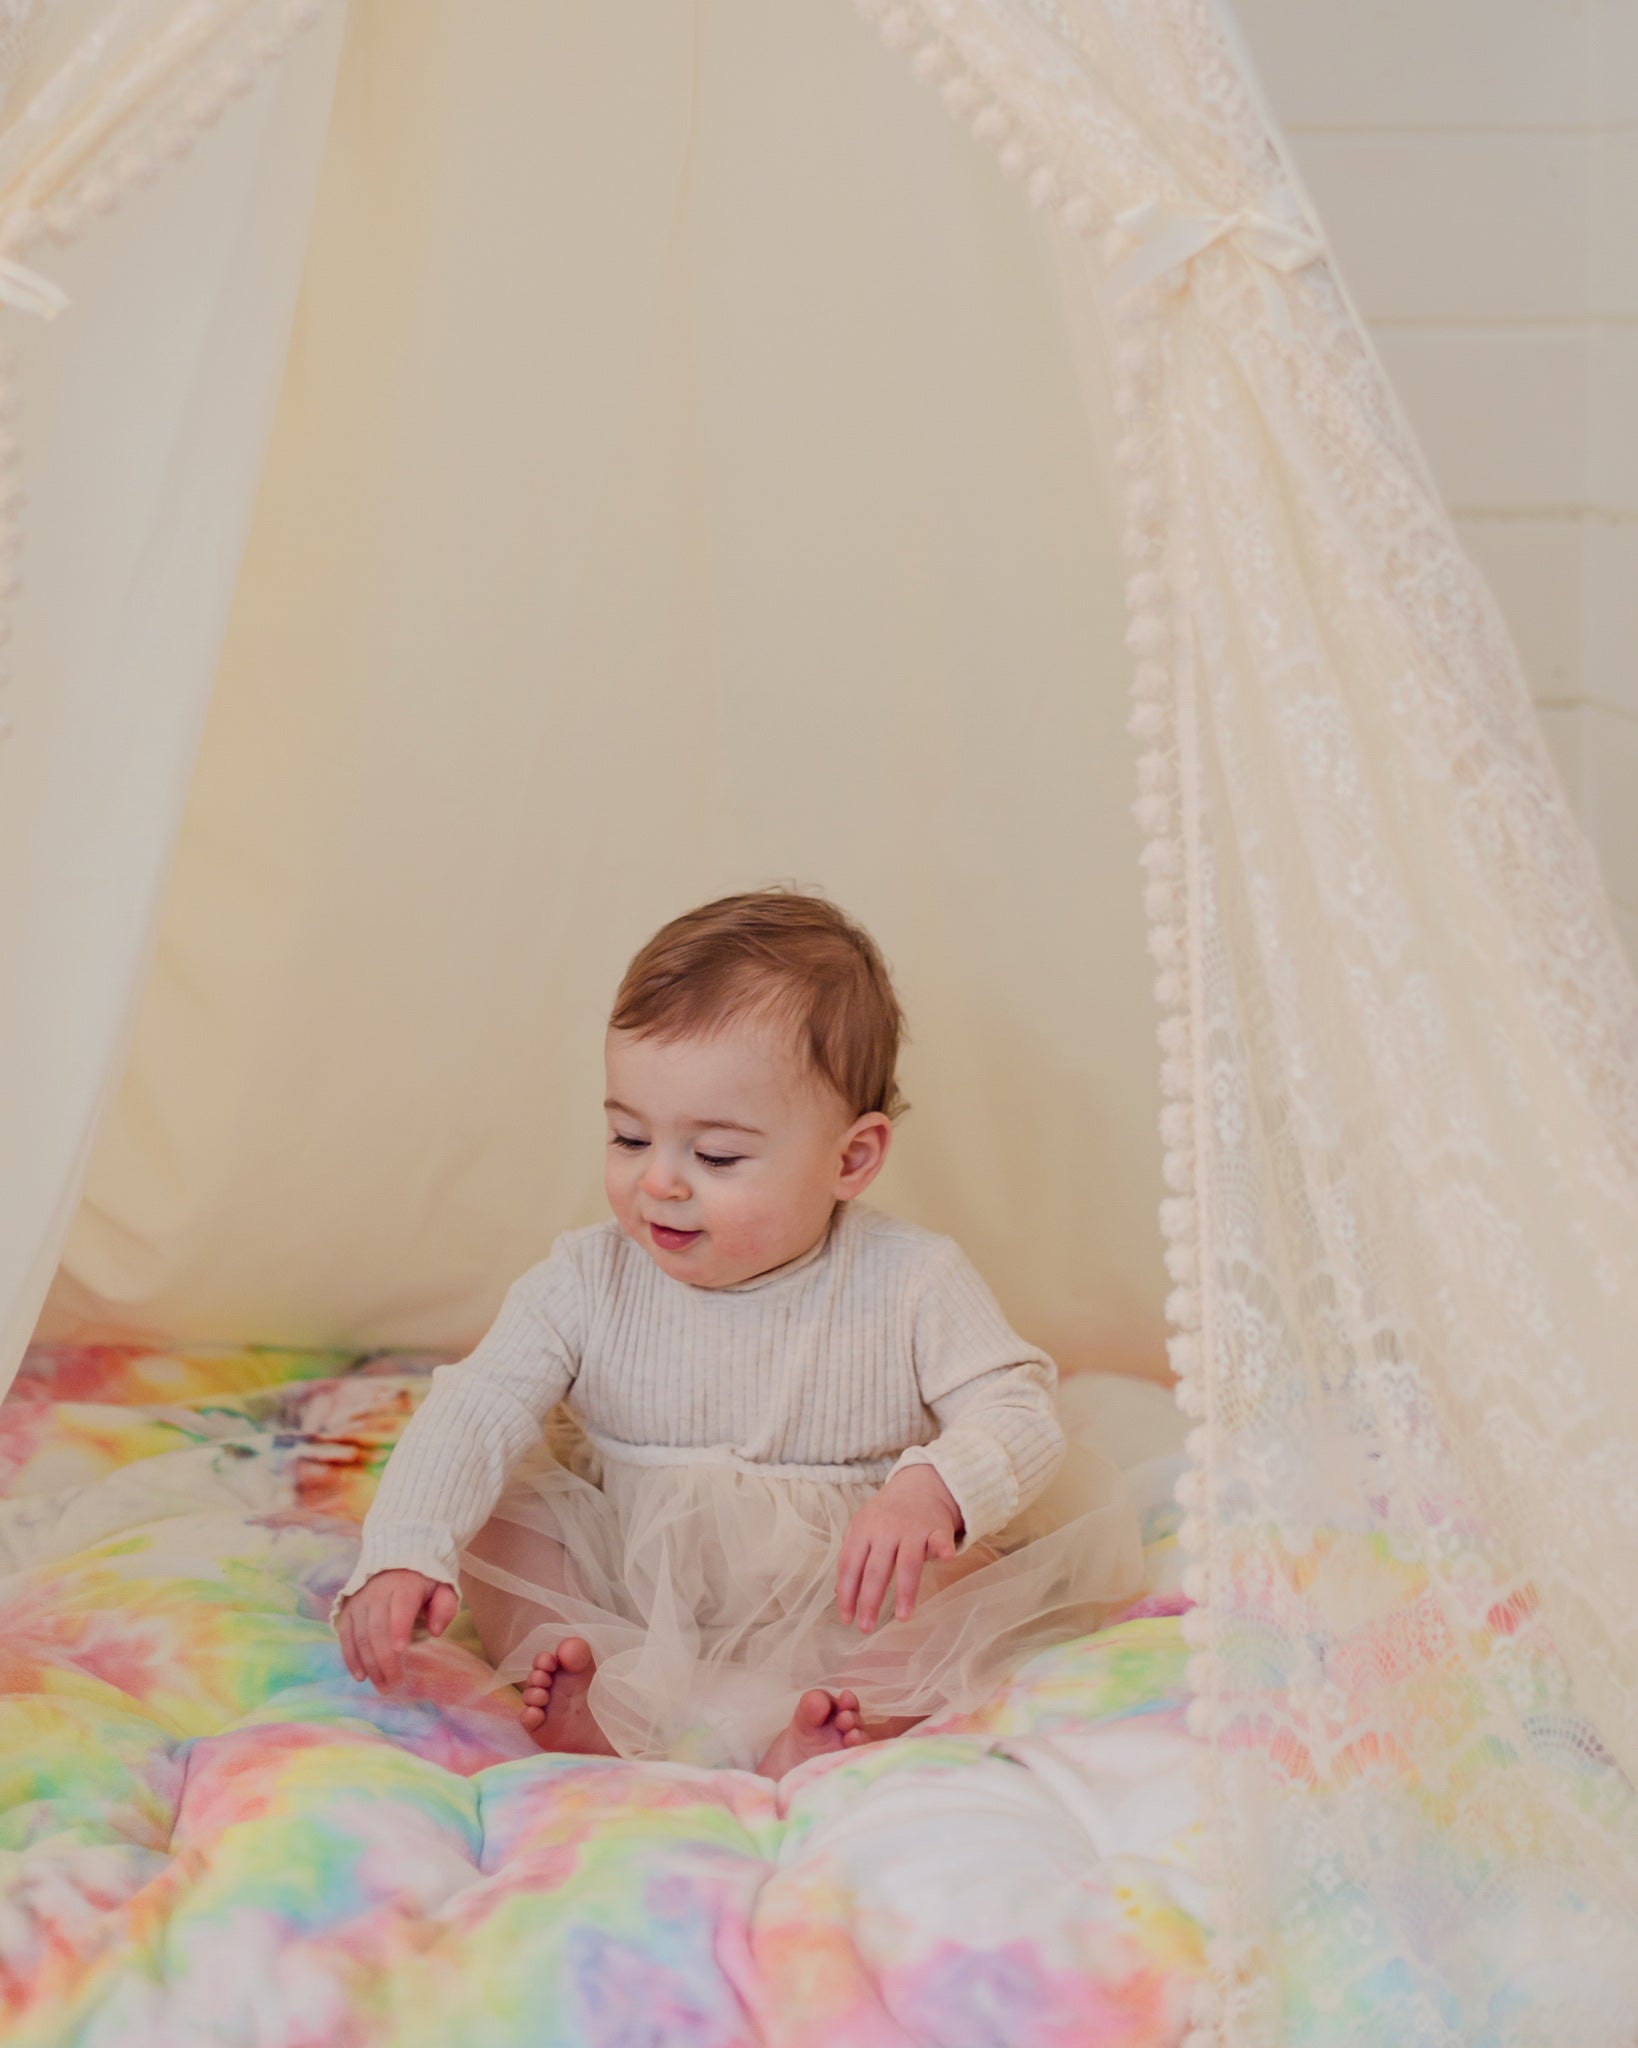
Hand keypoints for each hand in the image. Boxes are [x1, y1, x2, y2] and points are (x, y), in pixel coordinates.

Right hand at [336, 1569, 457, 1690]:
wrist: (396, 1562)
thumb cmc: (423, 1582)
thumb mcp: (442, 1587)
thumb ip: (445, 1607)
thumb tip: (435, 1631)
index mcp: (405, 1584)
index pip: (401, 1605)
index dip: (399, 1627)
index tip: (401, 1650)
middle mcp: (377, 1591)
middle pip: (378, 1628)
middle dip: (385, 1659)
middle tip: (395, 1684)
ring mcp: (360, 1601)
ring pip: (361, 1635)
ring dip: (370, 1664)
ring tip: (383, 1686)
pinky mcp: (347, 1611)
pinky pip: (346, 1636)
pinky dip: (351, 1658)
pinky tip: (361, 1676)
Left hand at [836, 1464, 962, 1632]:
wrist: (920, 1484)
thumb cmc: (887, 1514)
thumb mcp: (862, 1528)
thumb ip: (852, 1558)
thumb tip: (838, 1593)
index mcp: (862, 1529)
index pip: (850, 1565)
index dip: (846, 1593)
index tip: (846, 1619)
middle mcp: (885, 1529)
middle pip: (876, 1569)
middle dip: (870, 1600)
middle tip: (866, 1627)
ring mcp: (912, 1528)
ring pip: (907, 1563)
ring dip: (905, 1591)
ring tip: (902, 1617)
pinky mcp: (936, 1527)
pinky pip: (940, 1539)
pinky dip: (943, 1548)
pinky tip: (947, 1560)